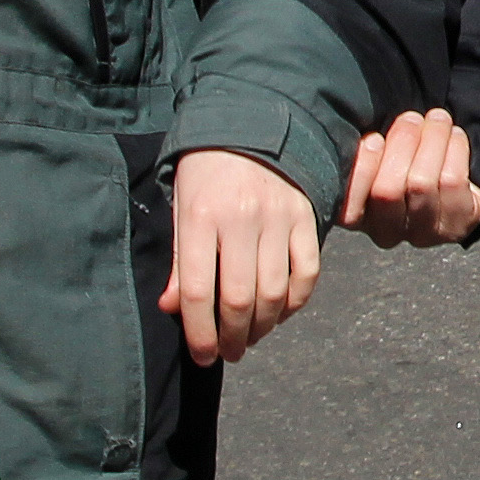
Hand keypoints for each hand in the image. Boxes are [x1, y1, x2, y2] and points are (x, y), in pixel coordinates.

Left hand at [158, 147, 322, 363]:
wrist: (251, 124)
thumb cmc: (206, 171)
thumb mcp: (181, 208)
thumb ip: (180, 261)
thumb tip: (172, 309)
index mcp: (200, 217)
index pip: (198, 291)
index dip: (199, 332)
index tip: (202, 356)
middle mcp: (241, 219)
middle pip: (238, 299)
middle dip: (231, 337)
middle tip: (228, 353)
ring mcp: (278, 218)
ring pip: (274, 292)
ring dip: (262, 326)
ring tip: (251, 337)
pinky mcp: (305, 217)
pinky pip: (306, 272)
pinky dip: (295, 302)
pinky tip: (281, 313)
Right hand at [341, 108, 479, 245]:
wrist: (450, 191)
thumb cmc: (402, 166)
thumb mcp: (377, 156)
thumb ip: (368, 148)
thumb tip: (370, 131)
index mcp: (357, 218)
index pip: (349, 207)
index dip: (362, 170)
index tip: (373, 138)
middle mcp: (387, 233)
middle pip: (388, 190)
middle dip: (402, 144)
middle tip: (411, 118)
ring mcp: (423, 234)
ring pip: (423, 184)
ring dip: (432, 141)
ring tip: (437, 120)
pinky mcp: (456, 225)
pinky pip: (454, 183)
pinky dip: (455, 151)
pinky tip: (455, 136)